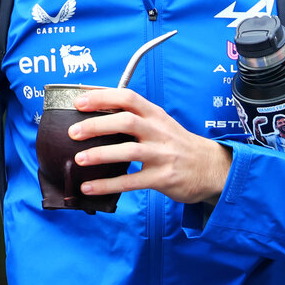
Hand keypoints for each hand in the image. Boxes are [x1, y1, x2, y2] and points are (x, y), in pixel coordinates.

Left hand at [70, 88, 232, 203]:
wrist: (210, 167)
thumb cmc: (178, 145)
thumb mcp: (161, 124)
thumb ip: (135, 118)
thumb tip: (95, 110)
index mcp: (156, 115)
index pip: (128, 98)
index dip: (102, 97)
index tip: (79, 100)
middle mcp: (159, 132)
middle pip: (126, 121)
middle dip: (96, 125)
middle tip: (73, 132)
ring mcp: (162, 155)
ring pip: (129, 151)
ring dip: (100, 154)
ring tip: (79, 160)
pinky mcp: (163, 178)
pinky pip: (132, 181)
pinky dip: (108, 185)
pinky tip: (89, 187)